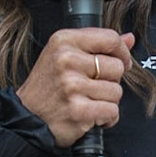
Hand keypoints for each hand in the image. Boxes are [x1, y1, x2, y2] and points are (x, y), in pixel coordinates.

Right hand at [15, 29, 133, 147]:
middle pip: (117, 67)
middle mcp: (67, 60)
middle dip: (110, 81)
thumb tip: (130, 38)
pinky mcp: (78, 109)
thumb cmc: (48, 86)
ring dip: (107, 101)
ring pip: (117, 91)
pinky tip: (90, 115)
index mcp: (63, 41)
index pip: (110, 38)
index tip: (120, 61)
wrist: (25, 117)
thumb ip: (98, 44)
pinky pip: (112, 111)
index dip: (122, 52)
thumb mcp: (64, 55)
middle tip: (90, 87)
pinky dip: (106, 118)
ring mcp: (72, 85)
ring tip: (87, 101)